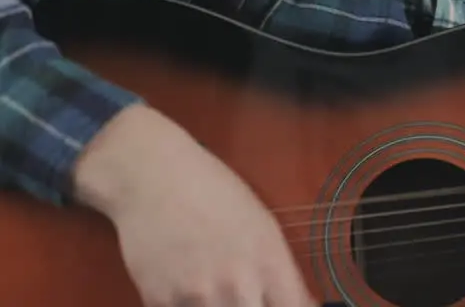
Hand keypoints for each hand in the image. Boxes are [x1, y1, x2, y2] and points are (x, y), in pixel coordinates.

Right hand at [72, 103, 318, 306]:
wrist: (154, 179)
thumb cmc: (213, 194)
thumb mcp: (263, 226)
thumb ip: (281, 271)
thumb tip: (302, 303)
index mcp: (269, 262)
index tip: (279, 302)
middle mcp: (237, 284)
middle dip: (249, 305)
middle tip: (240, 290)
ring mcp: (197, 296)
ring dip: (214, 305)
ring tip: (207, 280)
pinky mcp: (159, 300)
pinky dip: (181, 302)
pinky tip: (180, 278)